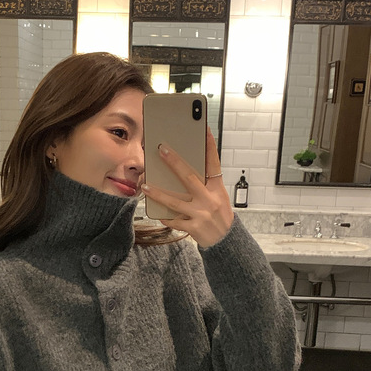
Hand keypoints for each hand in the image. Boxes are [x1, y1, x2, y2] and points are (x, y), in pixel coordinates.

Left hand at [141, 128, 233, 247]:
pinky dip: (165, 217)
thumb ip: (204, 184)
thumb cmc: (219, 214)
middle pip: (189, 178)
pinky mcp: (194, 228)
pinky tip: (156, 213)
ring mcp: (201, 214)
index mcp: (216, 189)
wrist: (225, 240)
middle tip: (162, 150)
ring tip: (145, 186)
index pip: (214, 164)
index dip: (210, 147)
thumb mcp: (218, 196)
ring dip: (159, 194)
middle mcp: (209, 200)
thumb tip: (182, 171)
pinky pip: (175, 221)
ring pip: (175, 202)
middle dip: (174, 163)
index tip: (205, 130)